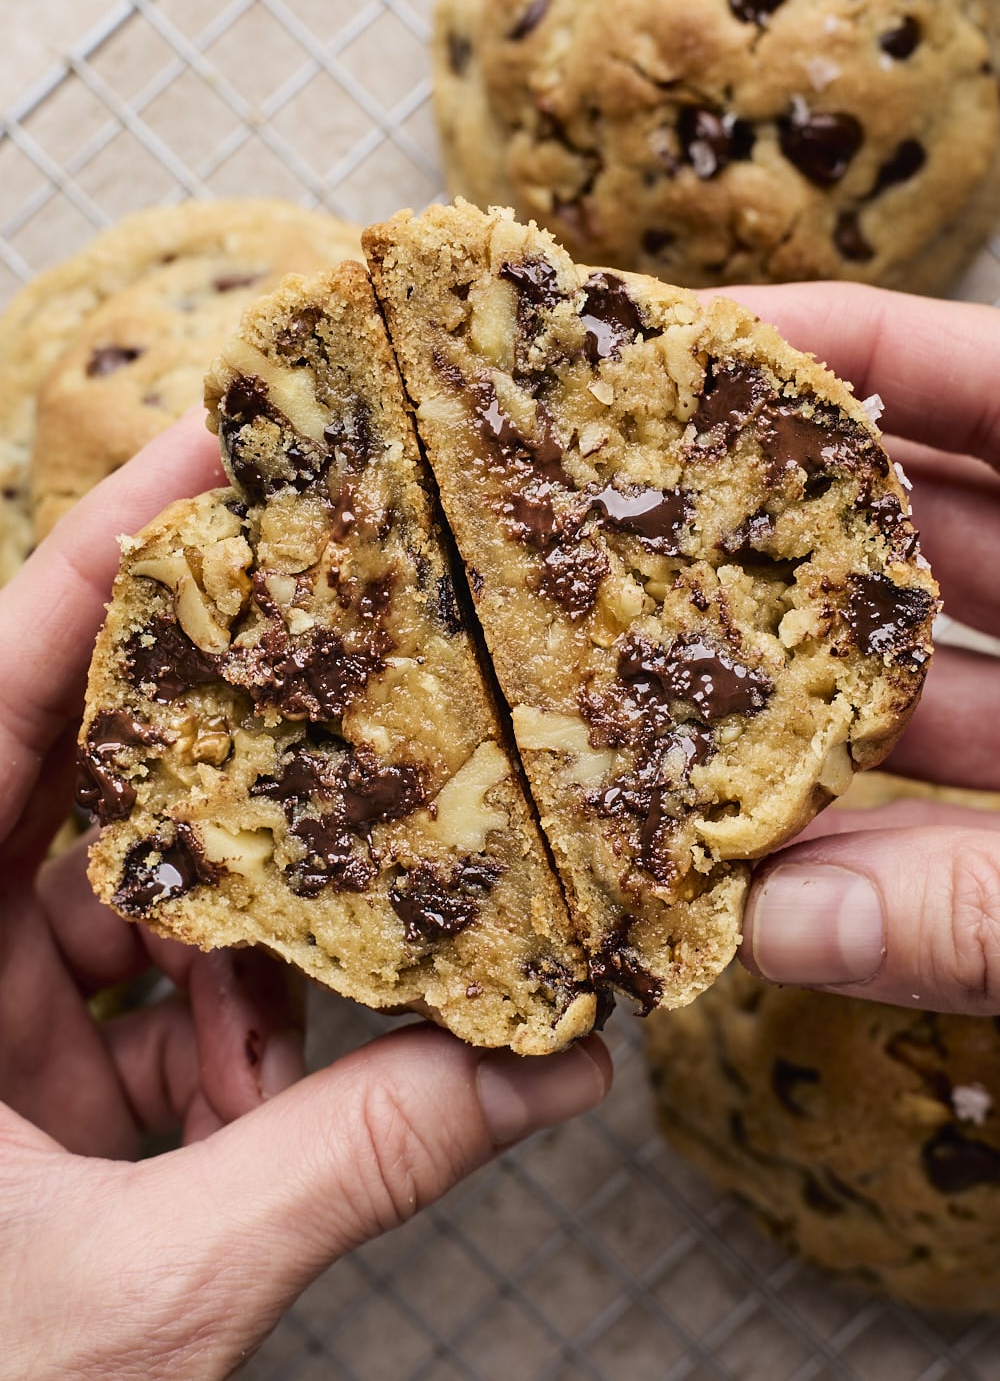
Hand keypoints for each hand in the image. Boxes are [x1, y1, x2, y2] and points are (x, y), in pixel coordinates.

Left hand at [0, 411, 610, 1380]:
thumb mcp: (147, 1284)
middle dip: (224, 723)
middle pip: (81, 759)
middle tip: (355, 646)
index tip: (219, 442)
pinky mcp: (5, 1065)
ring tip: (316, 986)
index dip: (102, 554)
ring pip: (129, 879)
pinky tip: (262, 1080)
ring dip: (240, 925)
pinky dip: (214, 1018)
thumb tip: (551, 1074)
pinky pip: (132, 983)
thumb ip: (351, 1162)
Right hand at [717, 284, 999, 1014]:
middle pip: (928, 522)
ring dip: (811, 706)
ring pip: (936, 677)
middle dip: (775, 535)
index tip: (688, 342)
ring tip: (666, 715)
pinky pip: (975, 805)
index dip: (839, 351)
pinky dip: (888, 832)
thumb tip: (786, 927)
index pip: (987, 381)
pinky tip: (784, 860)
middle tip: (624, 538)